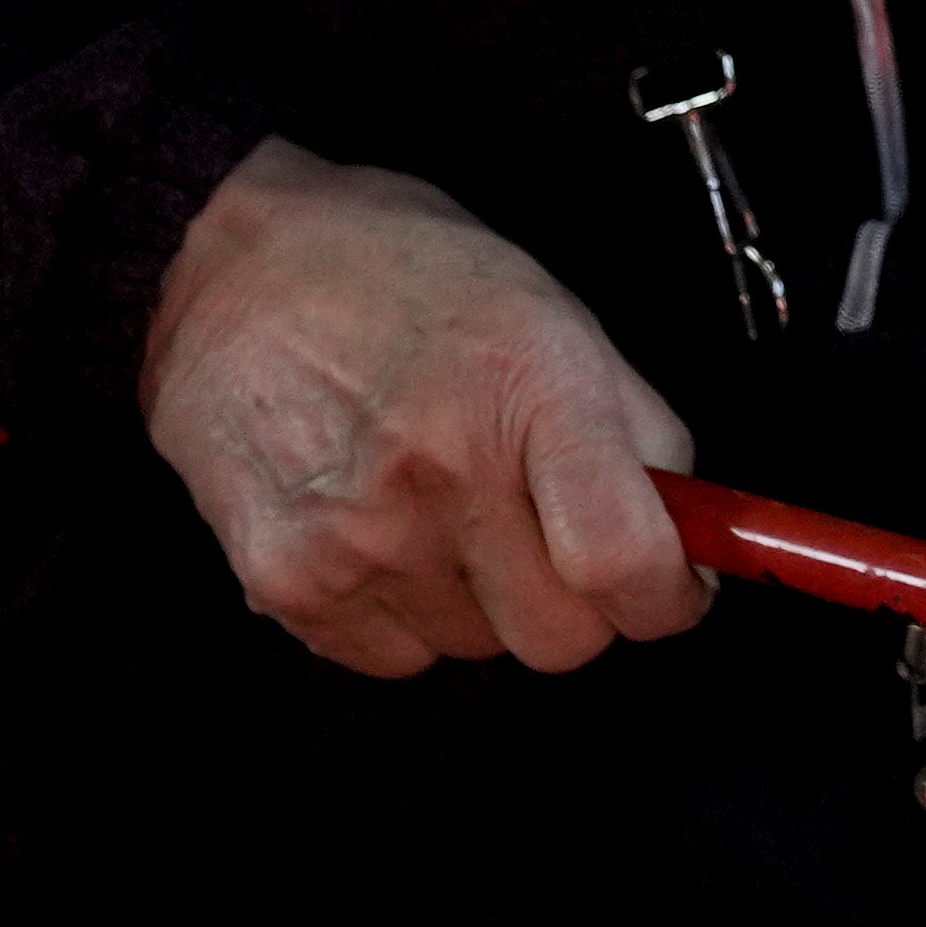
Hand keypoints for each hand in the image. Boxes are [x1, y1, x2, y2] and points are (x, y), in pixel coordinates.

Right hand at [135, 139, 700, 678]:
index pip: (629, 561)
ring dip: (480, 600)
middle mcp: (444, 468)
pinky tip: (373, 524)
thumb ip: (641, 434)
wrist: (227, 266)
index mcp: (533, 387)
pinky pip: (393, 659)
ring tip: (436, 500)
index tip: (666, 590)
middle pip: (562, 640)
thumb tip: (698, 544)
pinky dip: (400, 612)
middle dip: (575, 603)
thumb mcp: (553, 316)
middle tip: (540, 532)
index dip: (667, 599)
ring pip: (479, 651)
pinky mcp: (285, 581)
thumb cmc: (405, 277)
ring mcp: (357, 534)